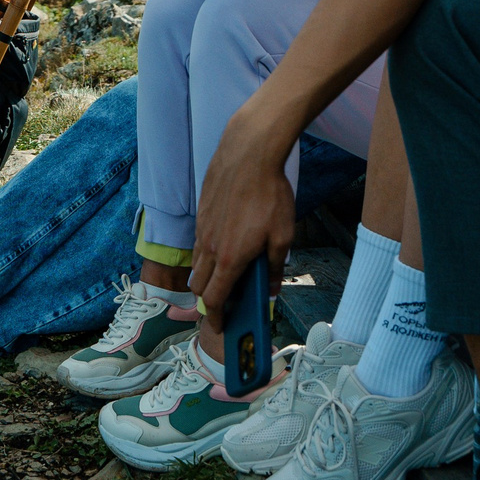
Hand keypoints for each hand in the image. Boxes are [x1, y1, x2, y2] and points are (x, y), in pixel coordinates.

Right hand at [188, 104, 295, 324]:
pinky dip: (206, 254)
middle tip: (224, 303)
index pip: (214, 299)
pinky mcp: (201, 212)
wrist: (248, 153)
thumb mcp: (283, 235)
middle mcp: (210, 247)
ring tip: (225, 276)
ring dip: (206, 277)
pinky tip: (224, 246)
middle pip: (198, 285)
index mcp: (230, 259)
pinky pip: (198, 242)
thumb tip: (270, 290)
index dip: (215, 317)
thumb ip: (275, 267)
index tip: (220, 326)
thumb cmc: (270, 194)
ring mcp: (202, 229)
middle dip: (208, 300)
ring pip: (196, 264)